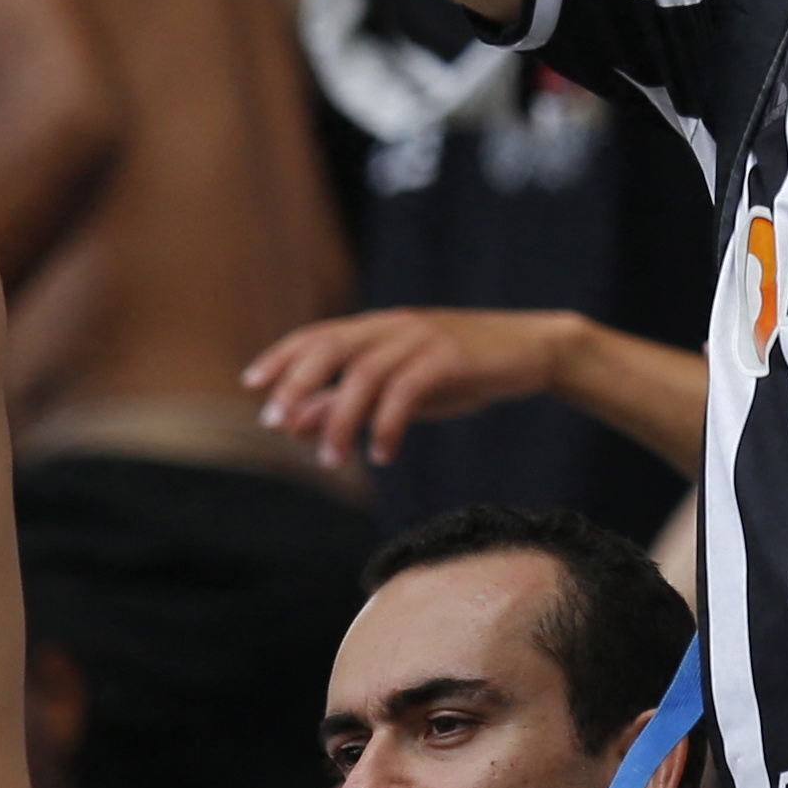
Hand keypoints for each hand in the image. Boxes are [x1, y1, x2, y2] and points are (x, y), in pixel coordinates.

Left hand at [242, 307, 568, 471]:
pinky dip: (387, 425)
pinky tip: (382, 454)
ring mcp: (424, 339)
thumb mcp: (398, 387)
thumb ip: (345, 401)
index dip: (282, 356)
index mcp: (380, 327)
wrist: (534, 350)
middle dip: (298, 383)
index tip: (252, 385)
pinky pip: (407, 392)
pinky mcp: (451, 358)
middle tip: (275, 423)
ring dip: (341, 420)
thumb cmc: (462, 370)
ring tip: (332, 460)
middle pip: (332, 346)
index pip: (318, 335)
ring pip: (365, 374)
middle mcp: (395, 327)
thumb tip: (289, 424)